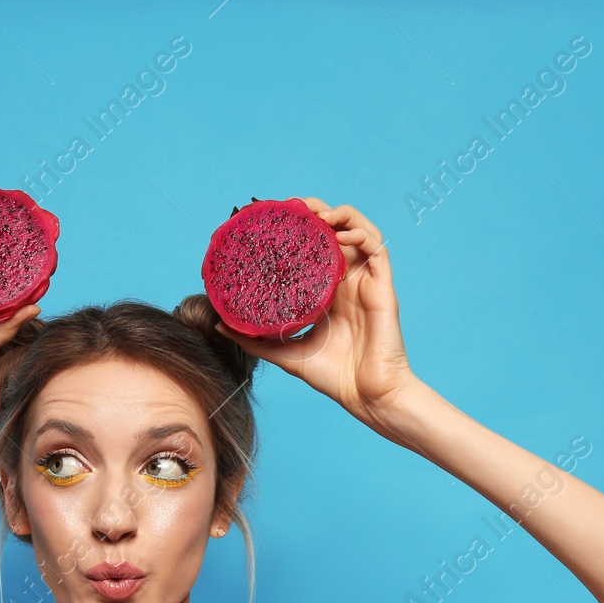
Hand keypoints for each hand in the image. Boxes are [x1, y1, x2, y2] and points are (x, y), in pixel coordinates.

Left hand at [213, 198, 416, 435]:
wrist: (366, 396)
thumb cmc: (333, 377)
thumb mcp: (285, 353)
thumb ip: (255, 338)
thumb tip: (220, 323)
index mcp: (327, 292)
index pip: (314, 248)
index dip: (299, 228)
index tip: (274, 216)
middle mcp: (347, 281)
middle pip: (334, 232)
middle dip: (316, 212)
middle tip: (292, 206)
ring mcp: (366, 282)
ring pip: (358, 232)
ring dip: (340, 215)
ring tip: (316, 214)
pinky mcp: (383, 287)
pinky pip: (378, 249)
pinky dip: (360, 234)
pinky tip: (340, 234)